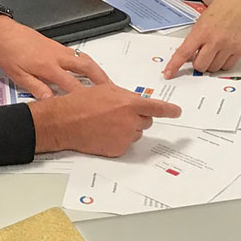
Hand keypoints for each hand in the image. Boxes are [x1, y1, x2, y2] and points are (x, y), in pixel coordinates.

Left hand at [0, 15, 109, 98]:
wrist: (2, 32)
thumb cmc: (8, 53)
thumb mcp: (17, 75)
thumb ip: (36, 88)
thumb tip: (51, 101)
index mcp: (47, 66)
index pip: (72, 85)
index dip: (85, 98)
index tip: (96, 107)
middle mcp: (57, 56)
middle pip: (86, 68)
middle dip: (101, 80)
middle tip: (113, 93)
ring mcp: (59, 49)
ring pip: (84, 59)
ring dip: (98, 71)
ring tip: (107, 83)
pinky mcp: (56, 45)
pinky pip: (77, 54)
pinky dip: (87, 63)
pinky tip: (90, 69)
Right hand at [29, 83, 181, 156]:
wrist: (64, 122)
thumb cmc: (79, 103)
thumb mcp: (104, 90)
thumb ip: (124, 96)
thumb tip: (136, 100)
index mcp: (128, 104)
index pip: (156, 108)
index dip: (169, 110)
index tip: (177, 112)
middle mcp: (130, 121)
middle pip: (145, 121)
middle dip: (136, 118)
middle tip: (116, 114)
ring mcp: (125, 137)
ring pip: (135, 133)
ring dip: (126, 129)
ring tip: (105, 123)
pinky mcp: (118, 149)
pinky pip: (125, 144)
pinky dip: (117, 140)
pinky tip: (103, 133)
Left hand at [163, 0, 240, 77]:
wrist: (238, 3)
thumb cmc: (218, 11)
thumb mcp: (199, 24)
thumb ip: (193, 40)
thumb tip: (186, 58)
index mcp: (201, 32)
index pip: (184, 53)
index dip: (175, 65)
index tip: (168, 73)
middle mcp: (215, 40)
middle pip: (200, 65)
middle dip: (197, 63)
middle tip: (199, 55)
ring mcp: (228, 46)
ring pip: (213, 68)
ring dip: (210, 64)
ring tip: (212, 52)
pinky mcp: (239, 50)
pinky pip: (227, 67)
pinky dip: (222, 64)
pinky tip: (221, 54)